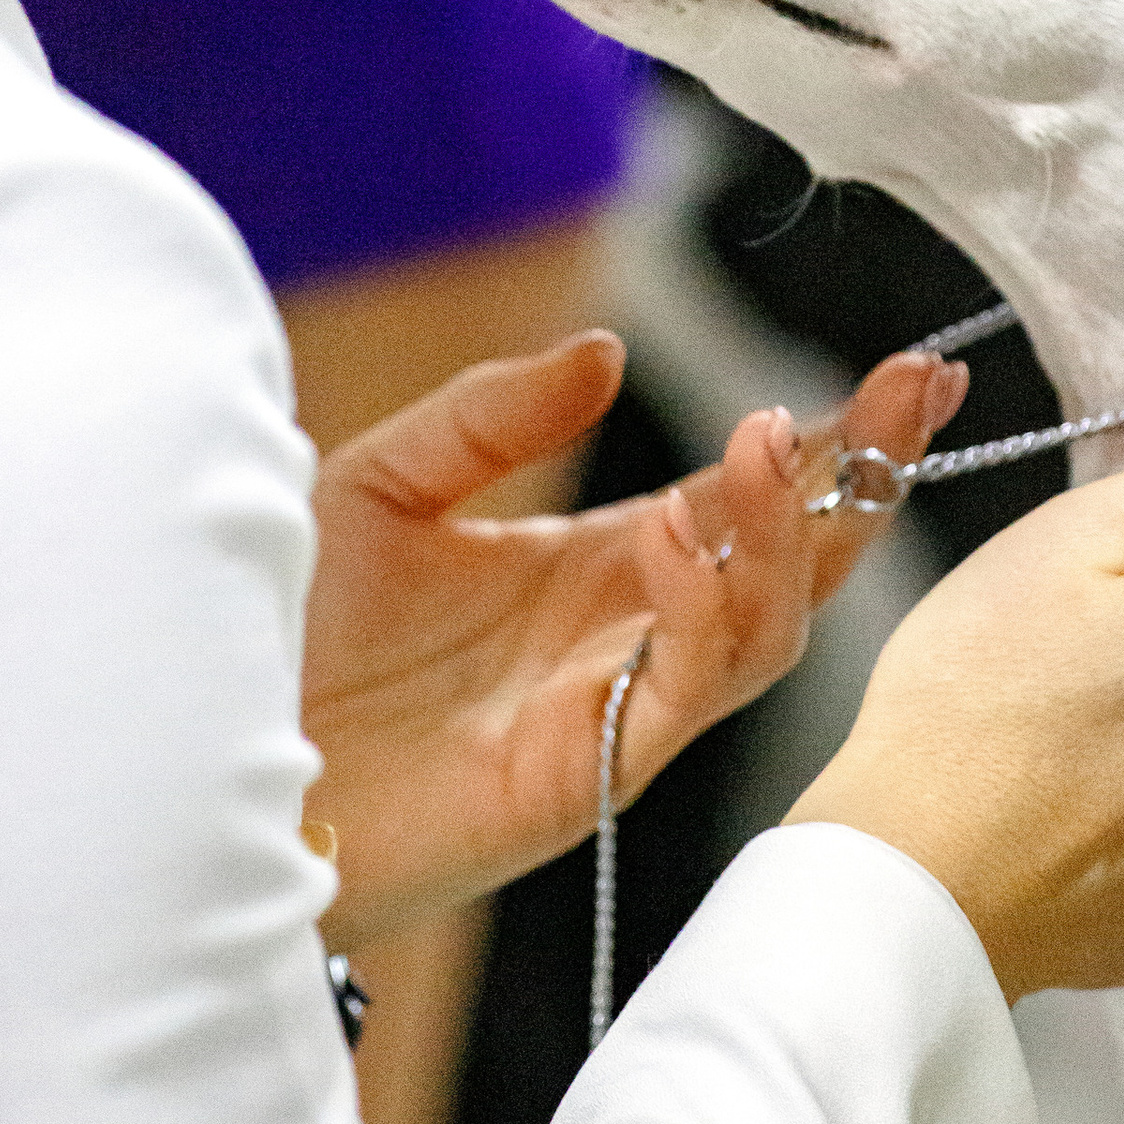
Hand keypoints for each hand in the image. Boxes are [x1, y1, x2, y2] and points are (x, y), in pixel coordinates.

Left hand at [299, 330, 963, 948]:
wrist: (208, 759)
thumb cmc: (282, 635)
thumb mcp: (380, 483)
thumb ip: (494, 417)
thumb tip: (606, 350)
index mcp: (598, 564)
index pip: (749, 494)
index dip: (834, 435)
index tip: (909, 370)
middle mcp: (629, 634)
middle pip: (793, 557)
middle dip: (867, 475)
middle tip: (915, 391)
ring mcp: (618, 707)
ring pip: (767, 629)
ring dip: (786, 534)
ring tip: (768, 444)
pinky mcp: (587, 774)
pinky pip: (686, 694)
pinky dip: (701, 610)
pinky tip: (672, 535)